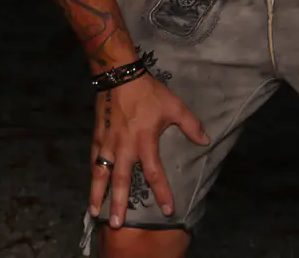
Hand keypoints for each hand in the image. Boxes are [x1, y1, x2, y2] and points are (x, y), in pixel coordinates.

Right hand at [90, 74, 208, 224]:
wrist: (118, 74)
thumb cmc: (148, 92)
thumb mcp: (174, 106)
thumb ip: (190, 125)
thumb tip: (206, 141)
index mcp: (144, 141)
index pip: (154, 173)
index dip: (162, 192)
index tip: (168, 209)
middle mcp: (124, 147)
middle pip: (120, 181)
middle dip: (118, 204)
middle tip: (117, 224)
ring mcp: (108, 142)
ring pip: (101, 173)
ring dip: (97, 193)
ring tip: (94, 211)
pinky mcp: (98, 135)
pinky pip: (94, 159)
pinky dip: (93, 173)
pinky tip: (92, 184)